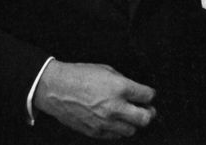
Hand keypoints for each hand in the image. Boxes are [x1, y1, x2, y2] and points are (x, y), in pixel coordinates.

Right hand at [32, 61, 156, 138]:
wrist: (56, 89)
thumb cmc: (79, 76)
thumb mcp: (106, 70)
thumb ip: (123, 81)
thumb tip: (135, 91)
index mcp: (120, 88)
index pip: (147, 96)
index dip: (149, 94)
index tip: (147, 94)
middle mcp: (115, 107)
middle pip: (145, 118)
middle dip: (149, 113)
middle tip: (147, 109)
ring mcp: (105, 122)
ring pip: (131, 130)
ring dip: (133, 123)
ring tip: (129, 116)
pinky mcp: (95, 132)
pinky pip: (115, 136)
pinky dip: (118, 129)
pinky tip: (115, 121)